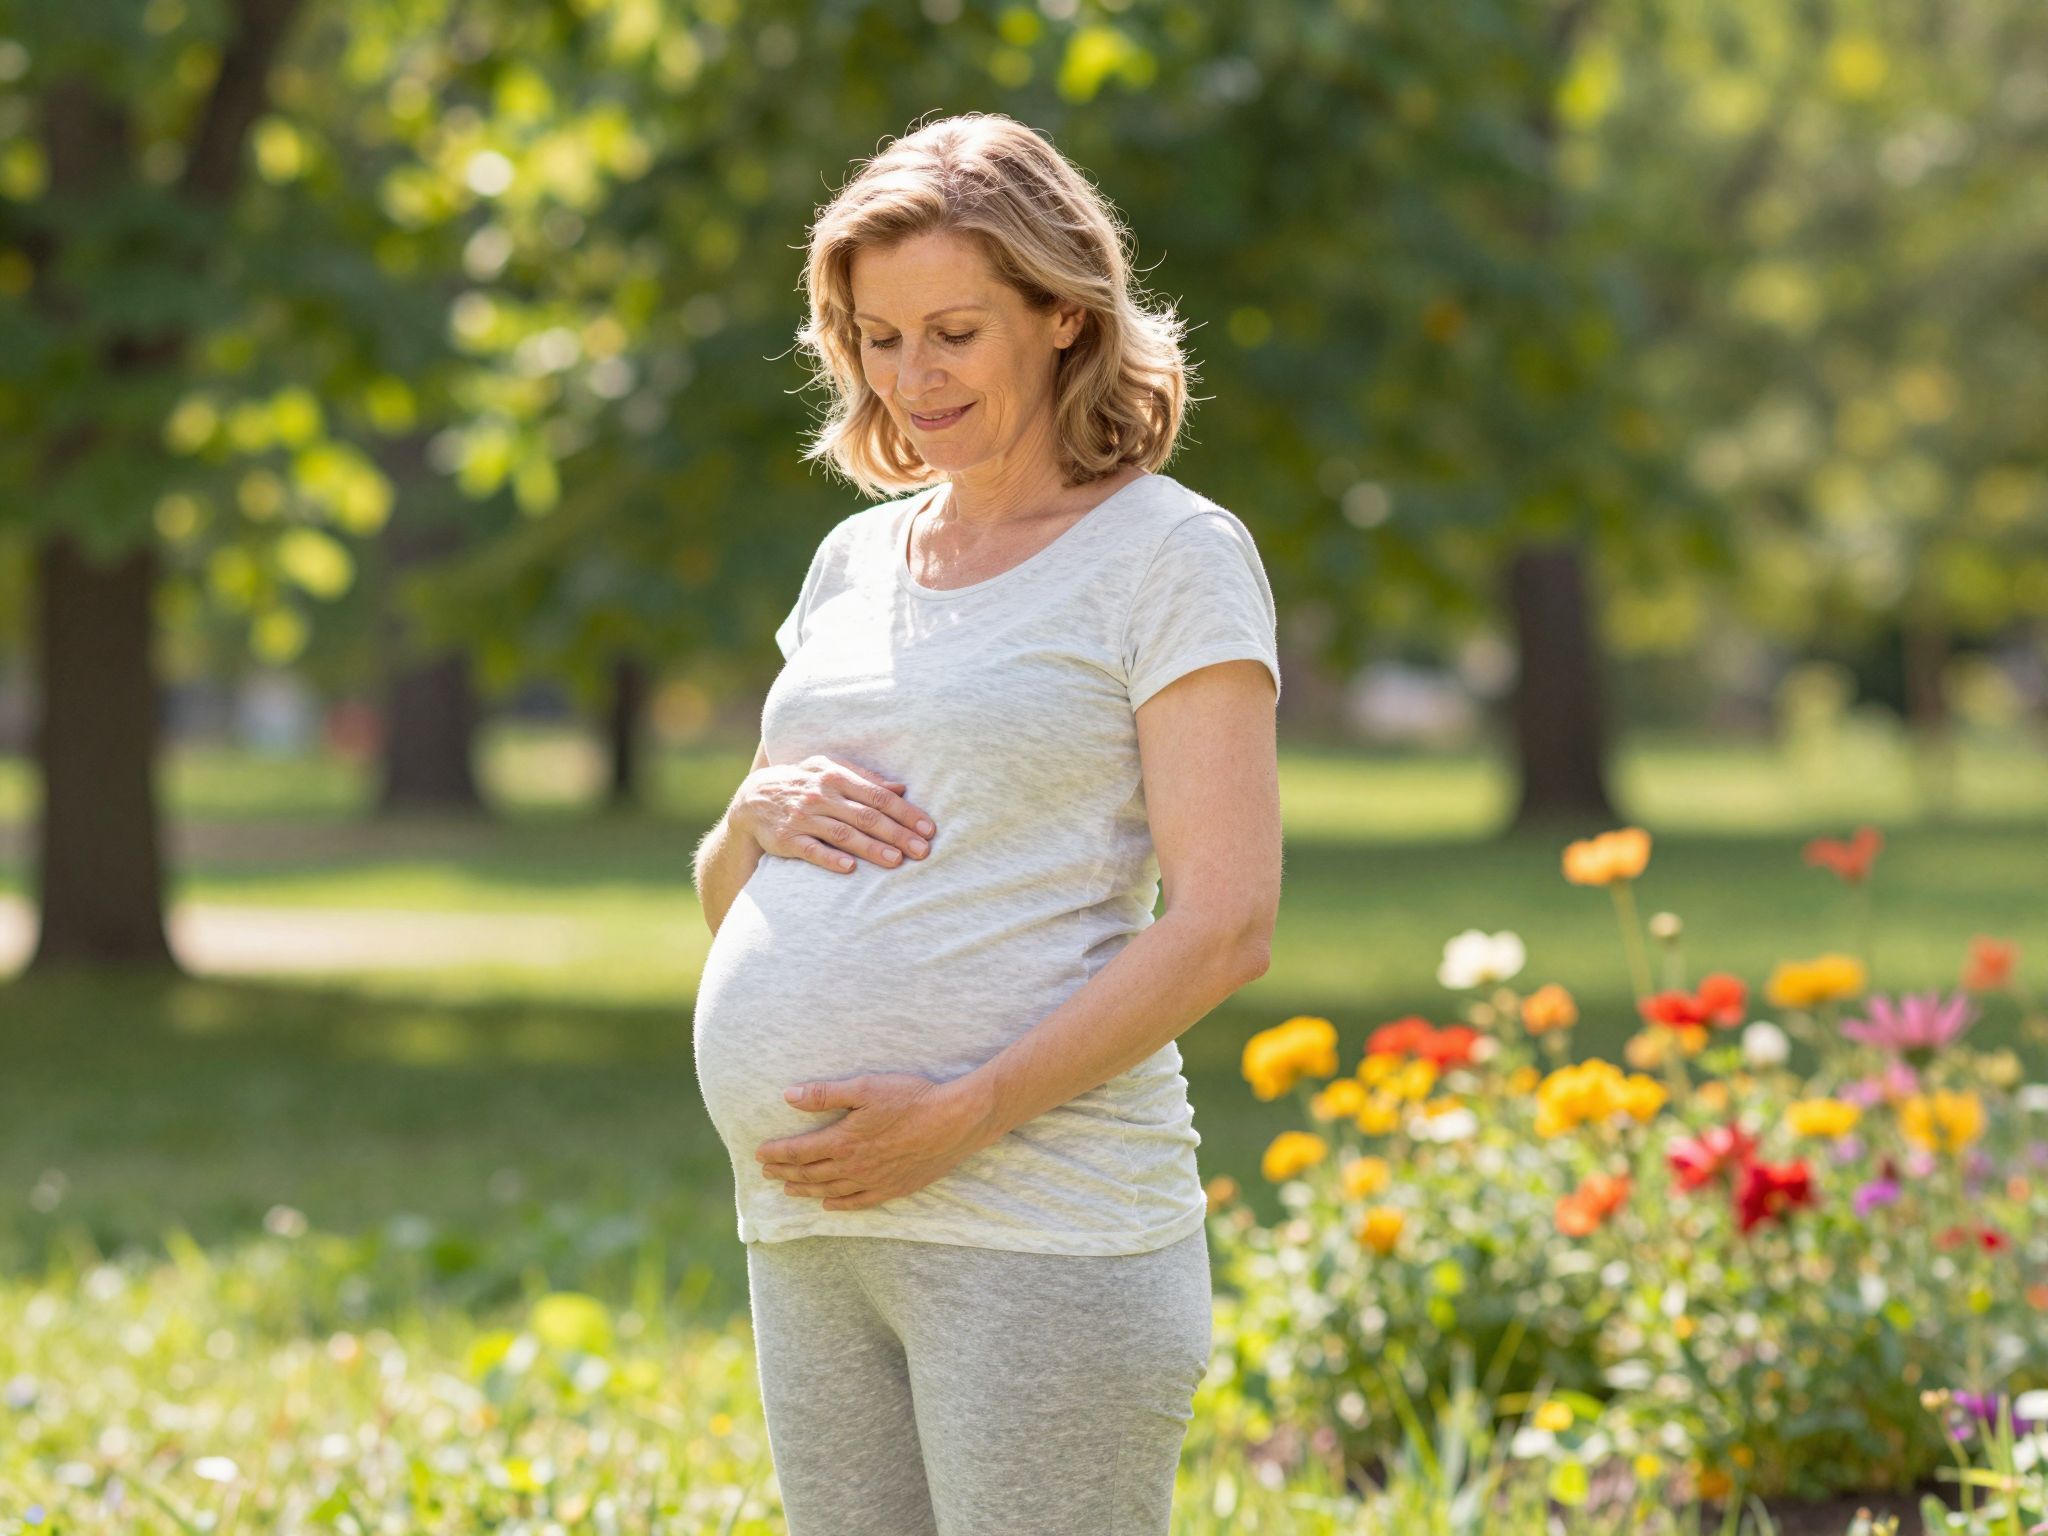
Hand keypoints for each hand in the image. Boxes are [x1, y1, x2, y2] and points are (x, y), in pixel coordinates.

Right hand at [731, 754, 936, 874]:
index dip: (905, 813)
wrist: (753, 798)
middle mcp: (821, 796)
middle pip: (866, 816)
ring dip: (871, 848)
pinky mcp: (787, 839)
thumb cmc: (803, 783)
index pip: (879, 796)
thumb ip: (865, 779)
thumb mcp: (830, 771)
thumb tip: (901, 787)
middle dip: (897, 834)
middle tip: (923, 850)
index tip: (928, 828)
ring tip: (896, 861)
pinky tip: (850, 868)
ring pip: (843, 834)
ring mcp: (804, 818)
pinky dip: (830, 858)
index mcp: (836, 777)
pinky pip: (811, 850)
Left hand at [755, 1073, 992, 1209]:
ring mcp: (873, 1181)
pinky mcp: (893, 1188)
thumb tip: (788, 1096)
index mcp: (843, 1140)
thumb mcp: (865, 1087)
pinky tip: (830, 1205)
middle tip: (767, 1174)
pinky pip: (859, 1203)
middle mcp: (854, 1166)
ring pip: (830, 1190)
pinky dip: (840, 1205)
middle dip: (785, 1173)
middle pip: (810, 1174)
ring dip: (806, 1191)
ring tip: (789, 1190)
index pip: (799, 1151)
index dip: (777, 1153)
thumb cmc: (911, 1099)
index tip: (760, 1154)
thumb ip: (824, 1094)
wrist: (954, 1122)